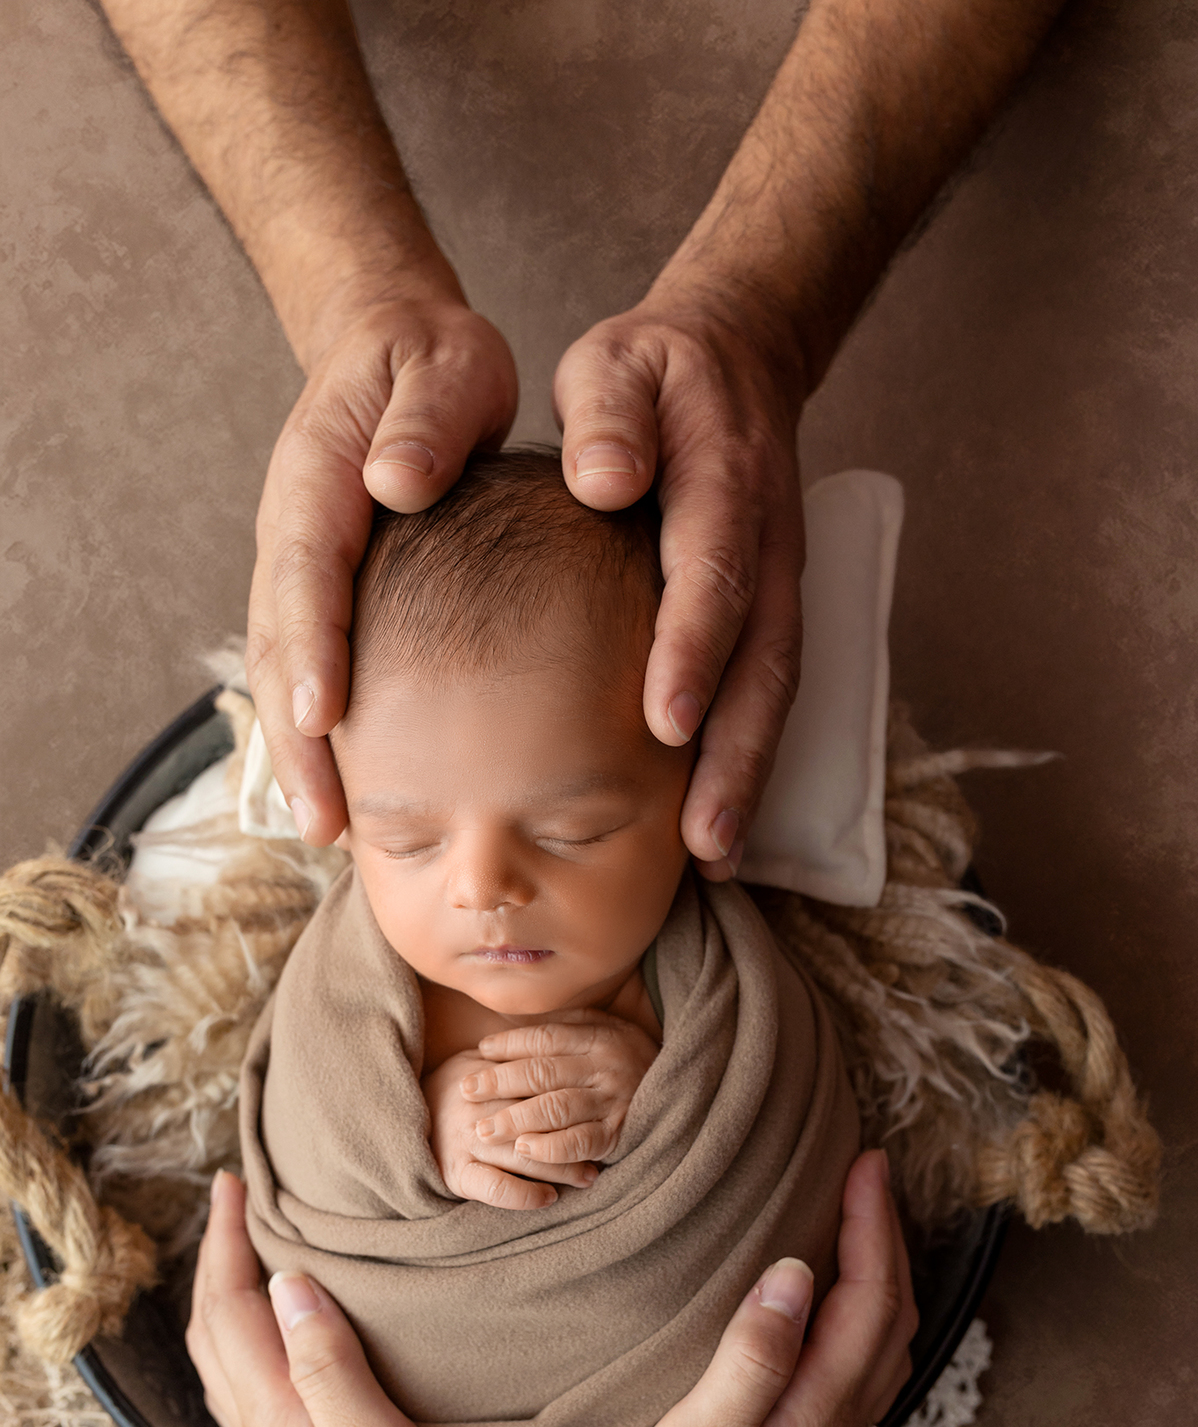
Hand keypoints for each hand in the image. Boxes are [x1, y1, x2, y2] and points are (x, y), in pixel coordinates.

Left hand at [186, 1171, 505, 1426]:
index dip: (227, 1243)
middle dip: (221, 1260)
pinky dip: (269, 1340)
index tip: (236, 1182)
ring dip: (240, 1296)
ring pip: (240, 1360)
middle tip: (239, 1201)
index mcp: (279, 1423)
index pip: (233, 1312)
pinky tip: (305, 1337)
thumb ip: (330, 1367)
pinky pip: (272, 1388)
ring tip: (263, 1250)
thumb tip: (290, 1281)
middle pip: (221, 1332)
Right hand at [246, 294, 517, 845]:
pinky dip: (318, 732)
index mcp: (318, 479)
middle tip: (323, 818)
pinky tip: (345, 792)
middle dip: (294, 738)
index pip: (308, 573)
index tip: (323, 718)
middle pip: (278, 643)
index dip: (312, 649)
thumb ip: (424, 419)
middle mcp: (293, 532)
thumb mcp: (444, 367)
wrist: (400, 352)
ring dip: (299, 753)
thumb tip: (394, 482)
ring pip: (282, 669)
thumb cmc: (432, 365)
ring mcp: (299, 566)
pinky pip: (309, 668)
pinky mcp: (322, 591)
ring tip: (326, 828)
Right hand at [423, 1049, 599, 1209]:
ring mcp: (468, 1142)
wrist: (401, 1113)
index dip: (572, 1100)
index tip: (603, 1112)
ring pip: (524, 1157)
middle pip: (538, 1124)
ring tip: (589, 1177)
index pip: (537, 1088)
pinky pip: (497, 1188)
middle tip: (605, 1150)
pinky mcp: (457, 1173)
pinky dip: (525, 1196)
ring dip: (561, 1169)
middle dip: (576, 1139)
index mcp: (487, 1080)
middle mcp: (480, 1109)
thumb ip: (514, 1055)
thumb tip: (563, 1044)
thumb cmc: (454, 1086)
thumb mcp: (477, 1060)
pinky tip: (548, 1199)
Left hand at [465, 1011, 659, 1163]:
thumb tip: (510, 1027)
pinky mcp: (619, 1134)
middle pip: (542, 1073)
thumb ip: (567, 1025)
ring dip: (514, 1118)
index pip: (544, 1038)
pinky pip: (580, 1142)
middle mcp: (605, 1066)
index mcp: (599, 1036)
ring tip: (483, 1128)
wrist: (687, 1088)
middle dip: (499, 1082)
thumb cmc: (630, 1058)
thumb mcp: (606, 1029)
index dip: (509, 1044)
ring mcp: (613, 1101)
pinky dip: (549, 1147)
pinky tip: (523, 1150)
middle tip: (466, 1091)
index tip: (480, 1052)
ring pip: (555, 1108)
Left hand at [554, 288, 805, 880]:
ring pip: (776, 689)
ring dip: (749, 775)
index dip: (694, 648)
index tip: (664, 719)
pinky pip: (769, 692)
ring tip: (715, 856)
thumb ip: (609, 414)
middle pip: (765, 658)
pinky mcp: (772, 612)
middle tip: (704, 836)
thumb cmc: (652, 375)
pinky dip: (748, 761)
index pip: (713, 572)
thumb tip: (606, 480)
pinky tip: (717, 827)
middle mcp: (766, 545)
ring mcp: (779, 583)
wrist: (733, 360)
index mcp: (724, 482)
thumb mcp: (617, 364)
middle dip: (737, 752)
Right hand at [561, 1149, 916, 1426]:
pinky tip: (821, 1313)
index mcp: (813, 1418)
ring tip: (858, 1226)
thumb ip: (751, 1357)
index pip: (867, 1302)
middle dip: (887, 1241)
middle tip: (869, 1175)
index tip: (866, 1161)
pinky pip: (847, 1375)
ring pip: (874, 1350)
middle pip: (887, 1322)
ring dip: (878, 1279)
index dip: (873, 1227)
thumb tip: (795, 1273)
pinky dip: (854, 1322)